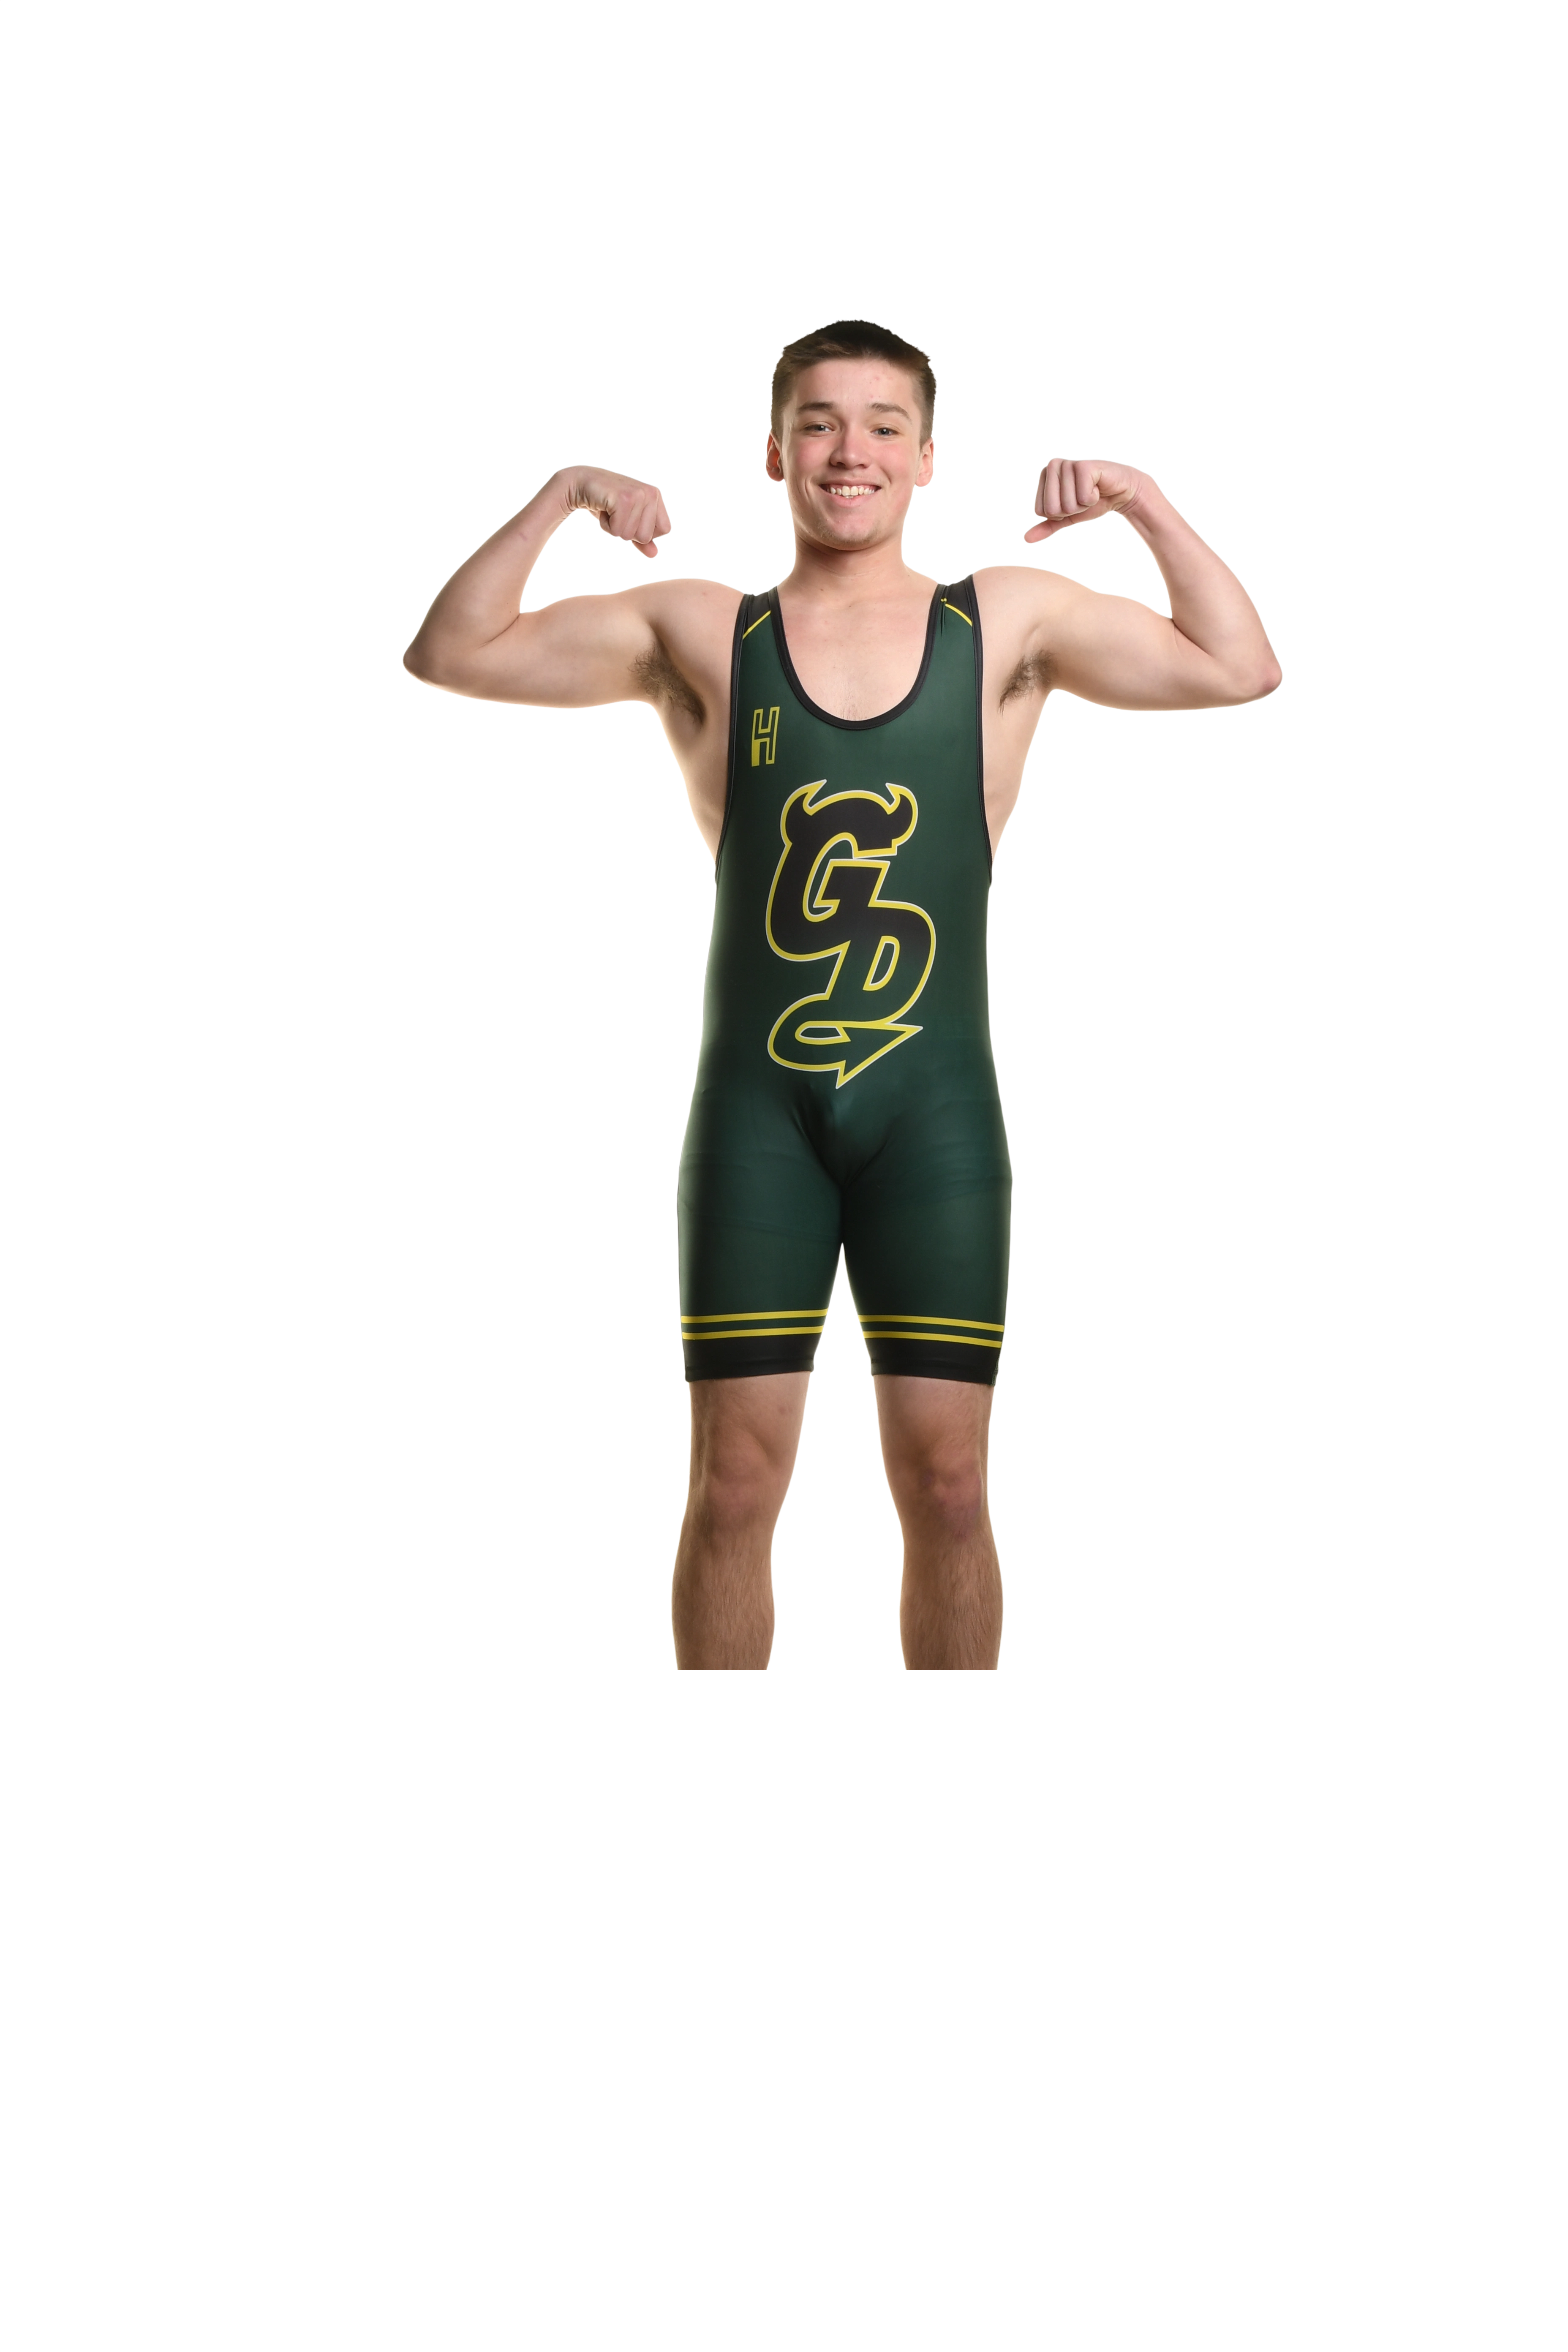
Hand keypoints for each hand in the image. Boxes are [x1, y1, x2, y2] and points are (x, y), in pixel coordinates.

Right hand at [561, 466, 672, 558]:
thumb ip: (642, 539)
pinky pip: (617, 531)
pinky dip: (605, 525)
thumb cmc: (605, 503)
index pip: (665, 530)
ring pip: (630, 535)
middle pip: (646, 537)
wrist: (580, 483)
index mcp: (656, 495)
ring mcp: (638, 494)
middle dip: (627, 531)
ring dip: (614, 528)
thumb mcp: (627, 521)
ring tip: (609, 509)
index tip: (629, 517)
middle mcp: (651, 493)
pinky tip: (602, 508)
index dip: (644, 531)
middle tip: (616, 512)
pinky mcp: (623, 499)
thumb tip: (655, 554)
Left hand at [1024, 457, 1143, 542]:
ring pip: (1066, 505)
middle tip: (1083, 497)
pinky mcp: (1083, 465)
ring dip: (1083, 504)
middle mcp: (1053, 465)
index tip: (1074, 500)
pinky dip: (1093, 499)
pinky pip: (1082, 497)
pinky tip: (1098, 487)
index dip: (1060, 514)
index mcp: (1044, 475)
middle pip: (1052, 509)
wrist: (1120, 491)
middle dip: (1071, 510)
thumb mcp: (1067, 517)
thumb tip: (1026, 539)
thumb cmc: (1092, 501)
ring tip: (1091, 491)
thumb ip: (1047, 526)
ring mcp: (1068, 463)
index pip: (1042, 511)